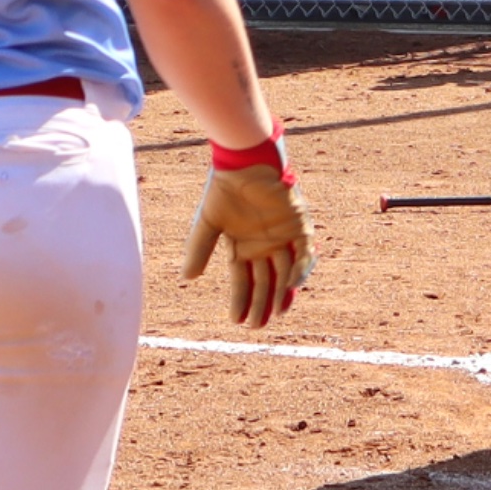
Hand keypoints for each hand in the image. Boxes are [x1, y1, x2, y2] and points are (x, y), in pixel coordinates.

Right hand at [188, 155, 316, 328]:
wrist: (244, 163)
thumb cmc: (224, 189)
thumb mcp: (208, 223)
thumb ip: (199, 249)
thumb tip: (187, 278)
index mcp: (242, 247)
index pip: (242, 281)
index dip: (240, 301)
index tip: (236, 321)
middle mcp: (263, 247)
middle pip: (265, 282)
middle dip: (261, 305)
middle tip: (257, 326)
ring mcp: (282, 237)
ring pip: (284, 273)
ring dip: (281, 294)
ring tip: (275, 314)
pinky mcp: (298, 225)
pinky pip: (303, 253)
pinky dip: (300, 269)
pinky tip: (292, 285)